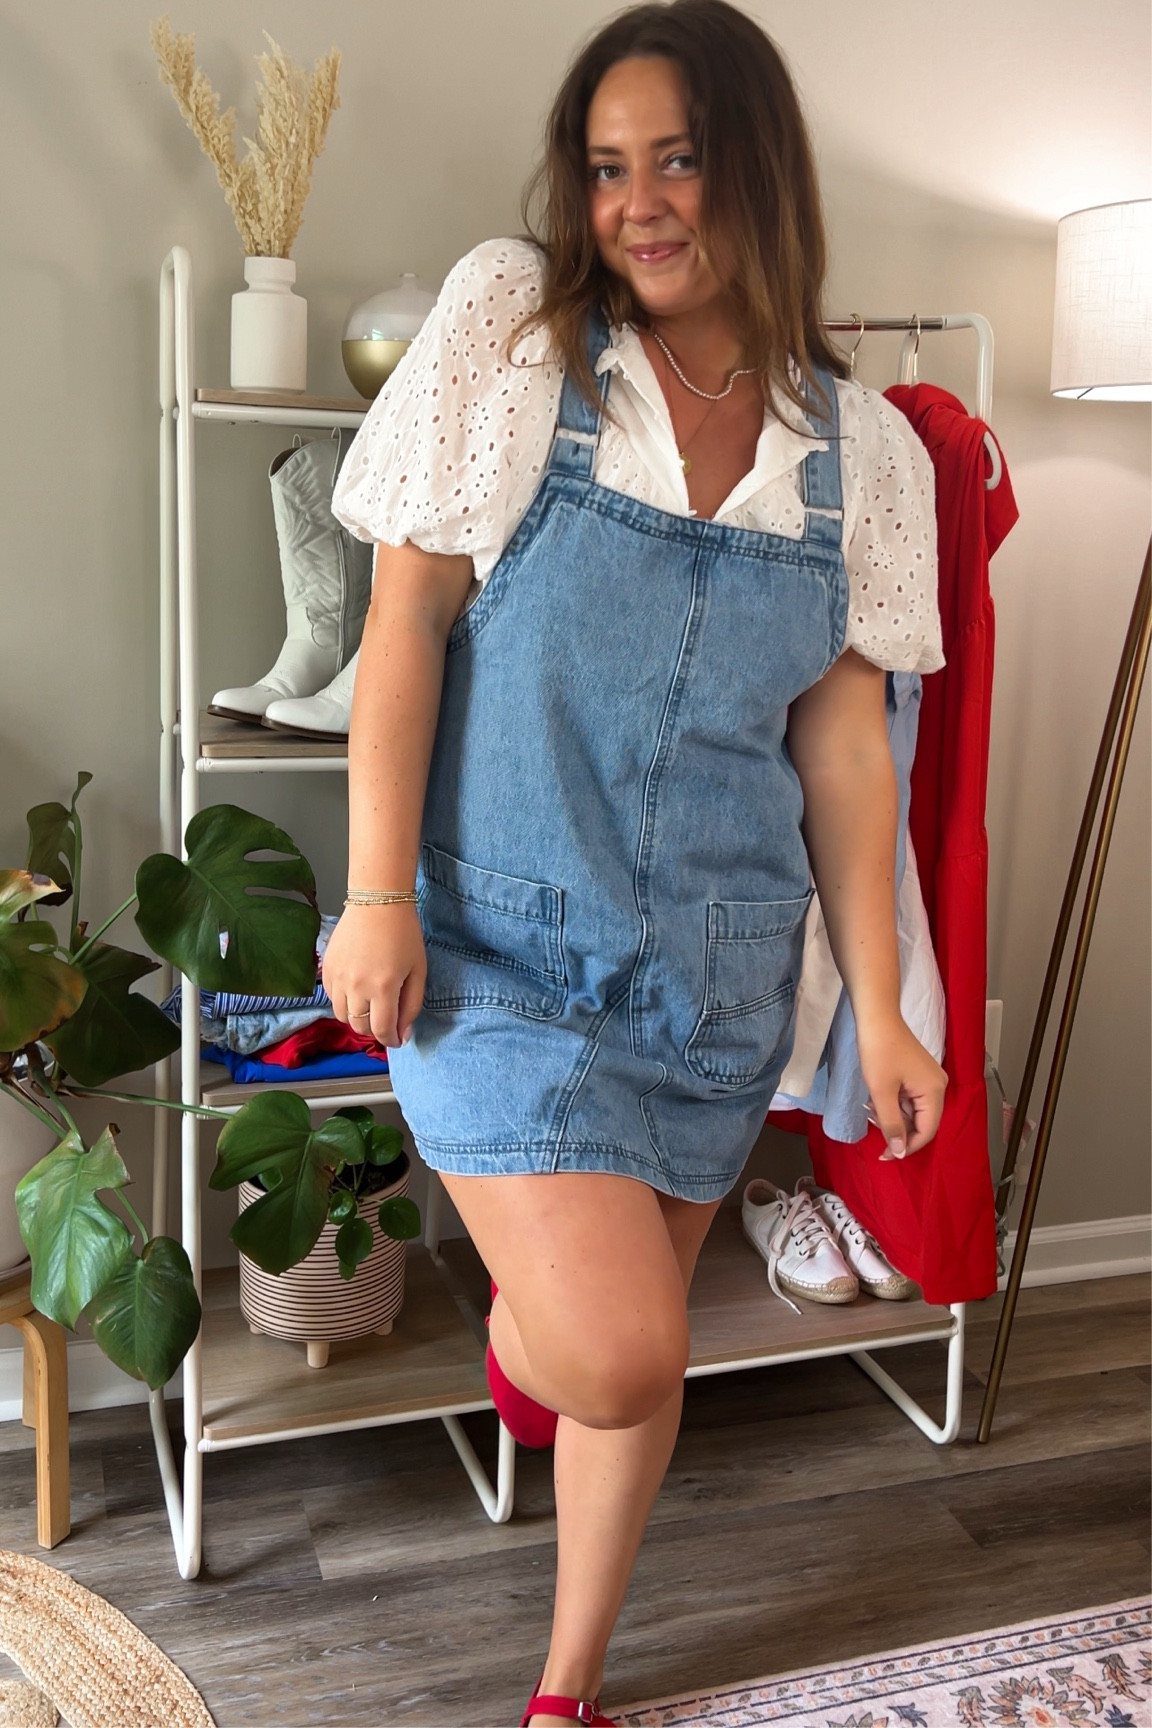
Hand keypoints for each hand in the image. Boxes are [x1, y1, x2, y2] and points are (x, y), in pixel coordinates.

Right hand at [321, 903, 426, 1049]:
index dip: (391, 1040)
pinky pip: (331, 998)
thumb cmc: (403, 934)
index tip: (396, 1039)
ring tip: (371, 1005)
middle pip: (359, 1027)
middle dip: (374, 1030)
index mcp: (383, 988)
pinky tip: (357, 990)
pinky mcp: (327, 968)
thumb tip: (403, 1034)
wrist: (377, 902)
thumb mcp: (418, 971)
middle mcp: (356, 986)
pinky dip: (344, 1002)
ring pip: (342, 1016)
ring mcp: (337, 978)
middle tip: (385, 1021)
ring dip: (357, 1018)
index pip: (382, 1030)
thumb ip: (412, 1006)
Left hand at [855, 1015, 946, 1159]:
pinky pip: (909, 1098)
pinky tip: (876, 1100)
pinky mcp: (918, 1074)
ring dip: (893, 1117)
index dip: (906, 1147)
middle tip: (874, 1130)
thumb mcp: (881, 1092)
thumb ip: (891, 1125)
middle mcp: (938, 1086)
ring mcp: (928, 1079)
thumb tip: (899, 1153)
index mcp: (935, 1091)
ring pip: (913, 1111)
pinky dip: (893, 1104)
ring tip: (871, 1110)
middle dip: (898, 1130)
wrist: (877, 1017)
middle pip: (922, 1122)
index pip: (927, 1131)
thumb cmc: (879, 1051)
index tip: (885, 1155)